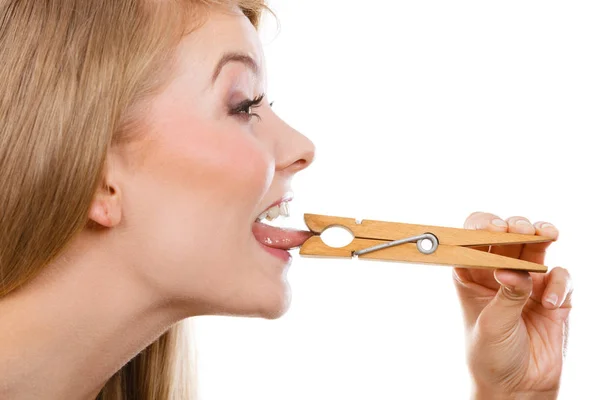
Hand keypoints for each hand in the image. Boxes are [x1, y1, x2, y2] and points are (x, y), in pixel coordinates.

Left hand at [453, 212, 571, 399]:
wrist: (518, 388)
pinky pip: (560, 276)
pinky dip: (559, 282)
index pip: (473, 241)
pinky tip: (550, 302)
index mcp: (471, 276)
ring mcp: (527, 282)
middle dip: (514, 226)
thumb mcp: (492, 325)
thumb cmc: (490, 356)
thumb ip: (506, 296)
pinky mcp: (552, 296)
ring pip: (535, 246)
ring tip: (544, 234)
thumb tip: (514, 270)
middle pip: (506, 237)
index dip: (480, 228)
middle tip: (519, 227)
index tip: (490, 227)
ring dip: (540, 235)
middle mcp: (498, 273)